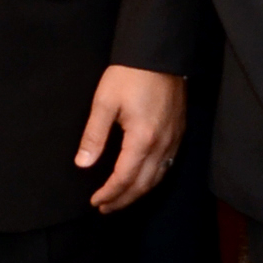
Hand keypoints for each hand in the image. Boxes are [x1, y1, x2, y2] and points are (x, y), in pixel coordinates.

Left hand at [76, 66, 188, 213]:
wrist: (160, 54)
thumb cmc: (130, 74)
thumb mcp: (105, 102)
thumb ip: (94, 136)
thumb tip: (83, 164)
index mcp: (142, 139)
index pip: (124, 178)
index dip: (109, 194)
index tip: (95, 202)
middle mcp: (162, 145)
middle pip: (143, 185)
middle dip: (123, 200)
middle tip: (105, 208)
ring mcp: (174, 140)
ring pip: (158, 178)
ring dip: (138, 193)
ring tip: (121, 199)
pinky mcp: (179, 132)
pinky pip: (168, 166)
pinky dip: (153, 180)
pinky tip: (143, 180)